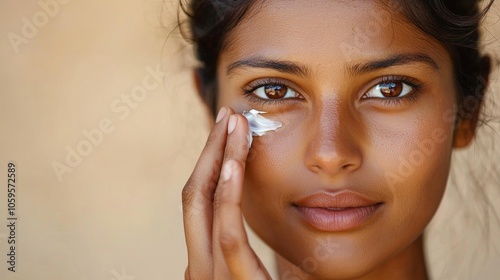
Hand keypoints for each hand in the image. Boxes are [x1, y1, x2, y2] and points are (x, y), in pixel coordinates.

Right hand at [182, 107, 272, 279]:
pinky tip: (233, 165)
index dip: (208, 161)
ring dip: (219, 159)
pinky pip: (229, 234)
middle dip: (210, 150)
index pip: (199, 202)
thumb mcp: (248, 275)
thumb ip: (236, 254)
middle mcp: (200, 266)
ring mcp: (213, 275)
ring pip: (207, 204)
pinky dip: (227, 197)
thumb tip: (230, 227)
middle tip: (228, 116)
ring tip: (234, 125)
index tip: (225, 131)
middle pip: (196, 194)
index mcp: (203, 261)